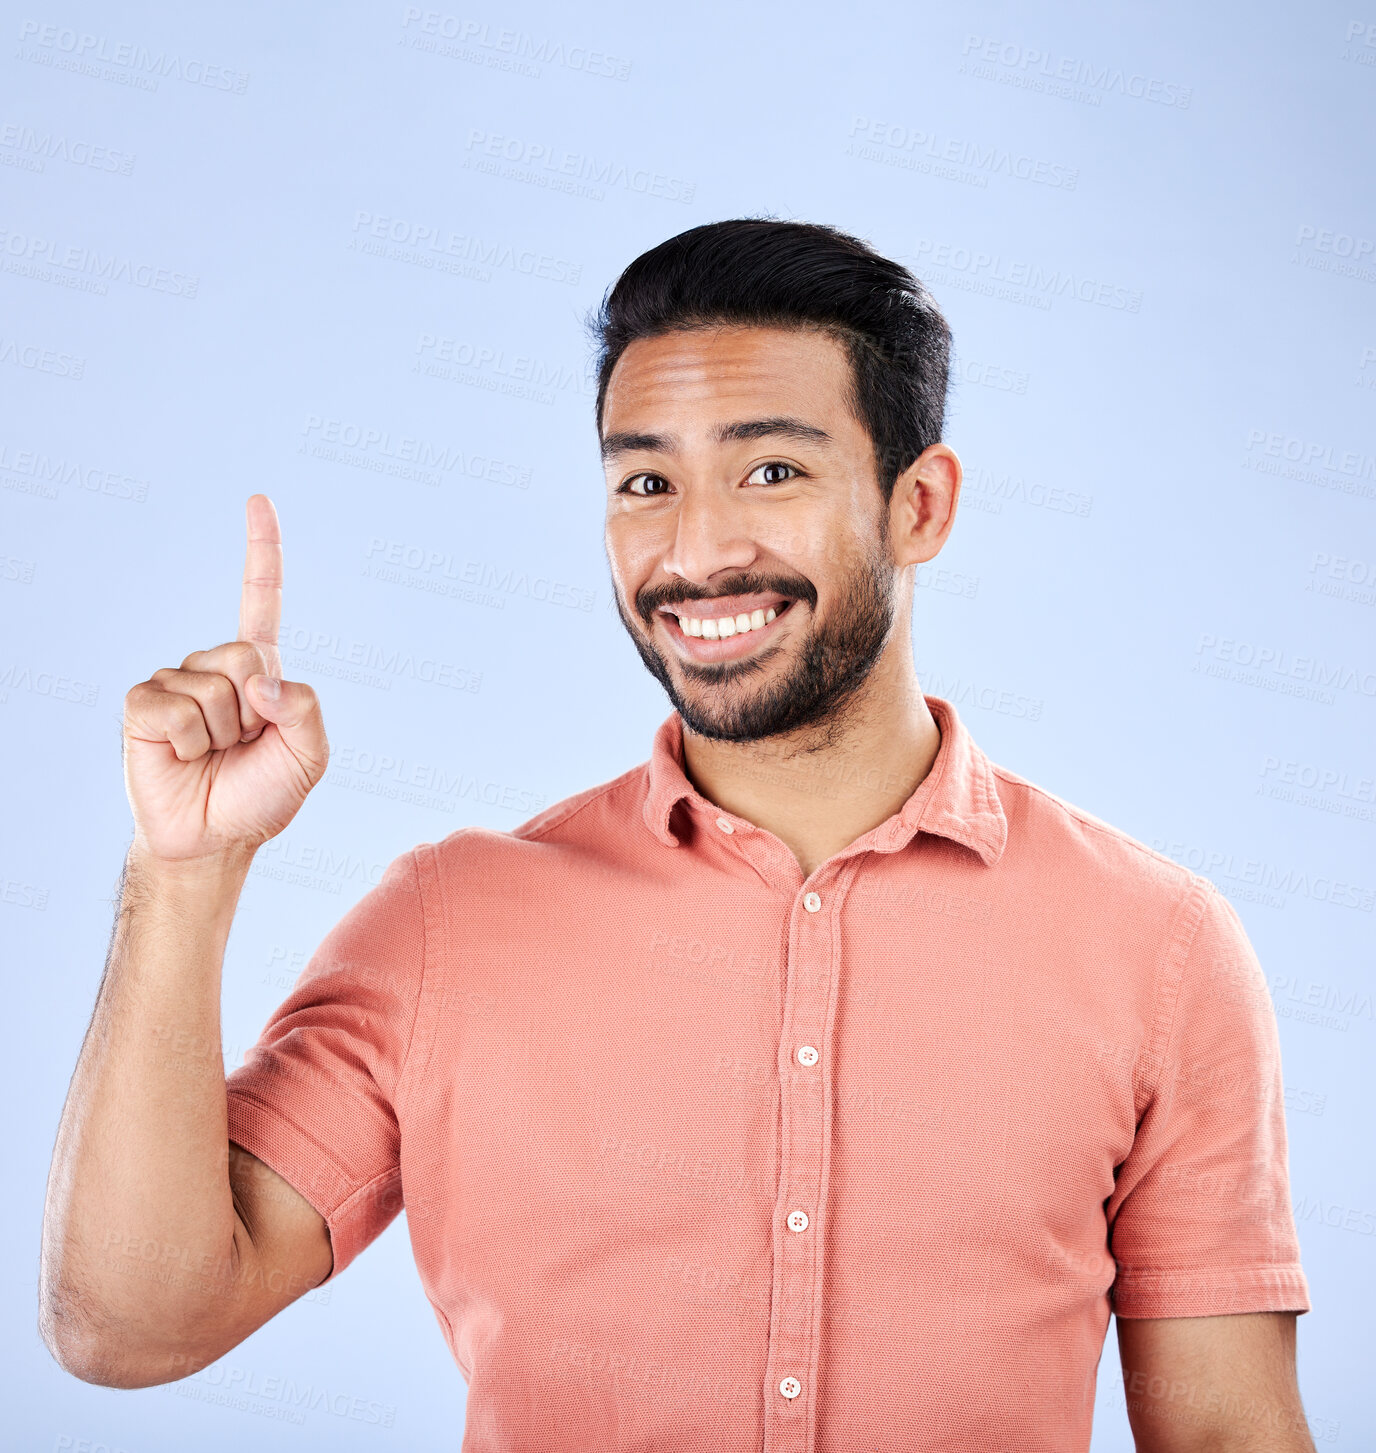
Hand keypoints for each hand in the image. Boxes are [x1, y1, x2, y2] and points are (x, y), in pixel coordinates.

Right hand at [121, 494, 329, 864]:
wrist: (215, 838)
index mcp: (259, 670)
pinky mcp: (143, 705)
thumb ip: (305, 709)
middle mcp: (215, 667)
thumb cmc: (262, 796)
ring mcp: (176, 681)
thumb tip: (260, 677)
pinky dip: (188, 741)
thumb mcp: (310, 755)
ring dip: (223, 734)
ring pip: (214, 687)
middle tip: (243, 745)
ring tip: (213, 756)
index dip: (261, 550)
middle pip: (247, 654)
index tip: (257, 500)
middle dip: (255, 710)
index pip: (260, 599)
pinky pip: (175, 707)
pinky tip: (183, 757)